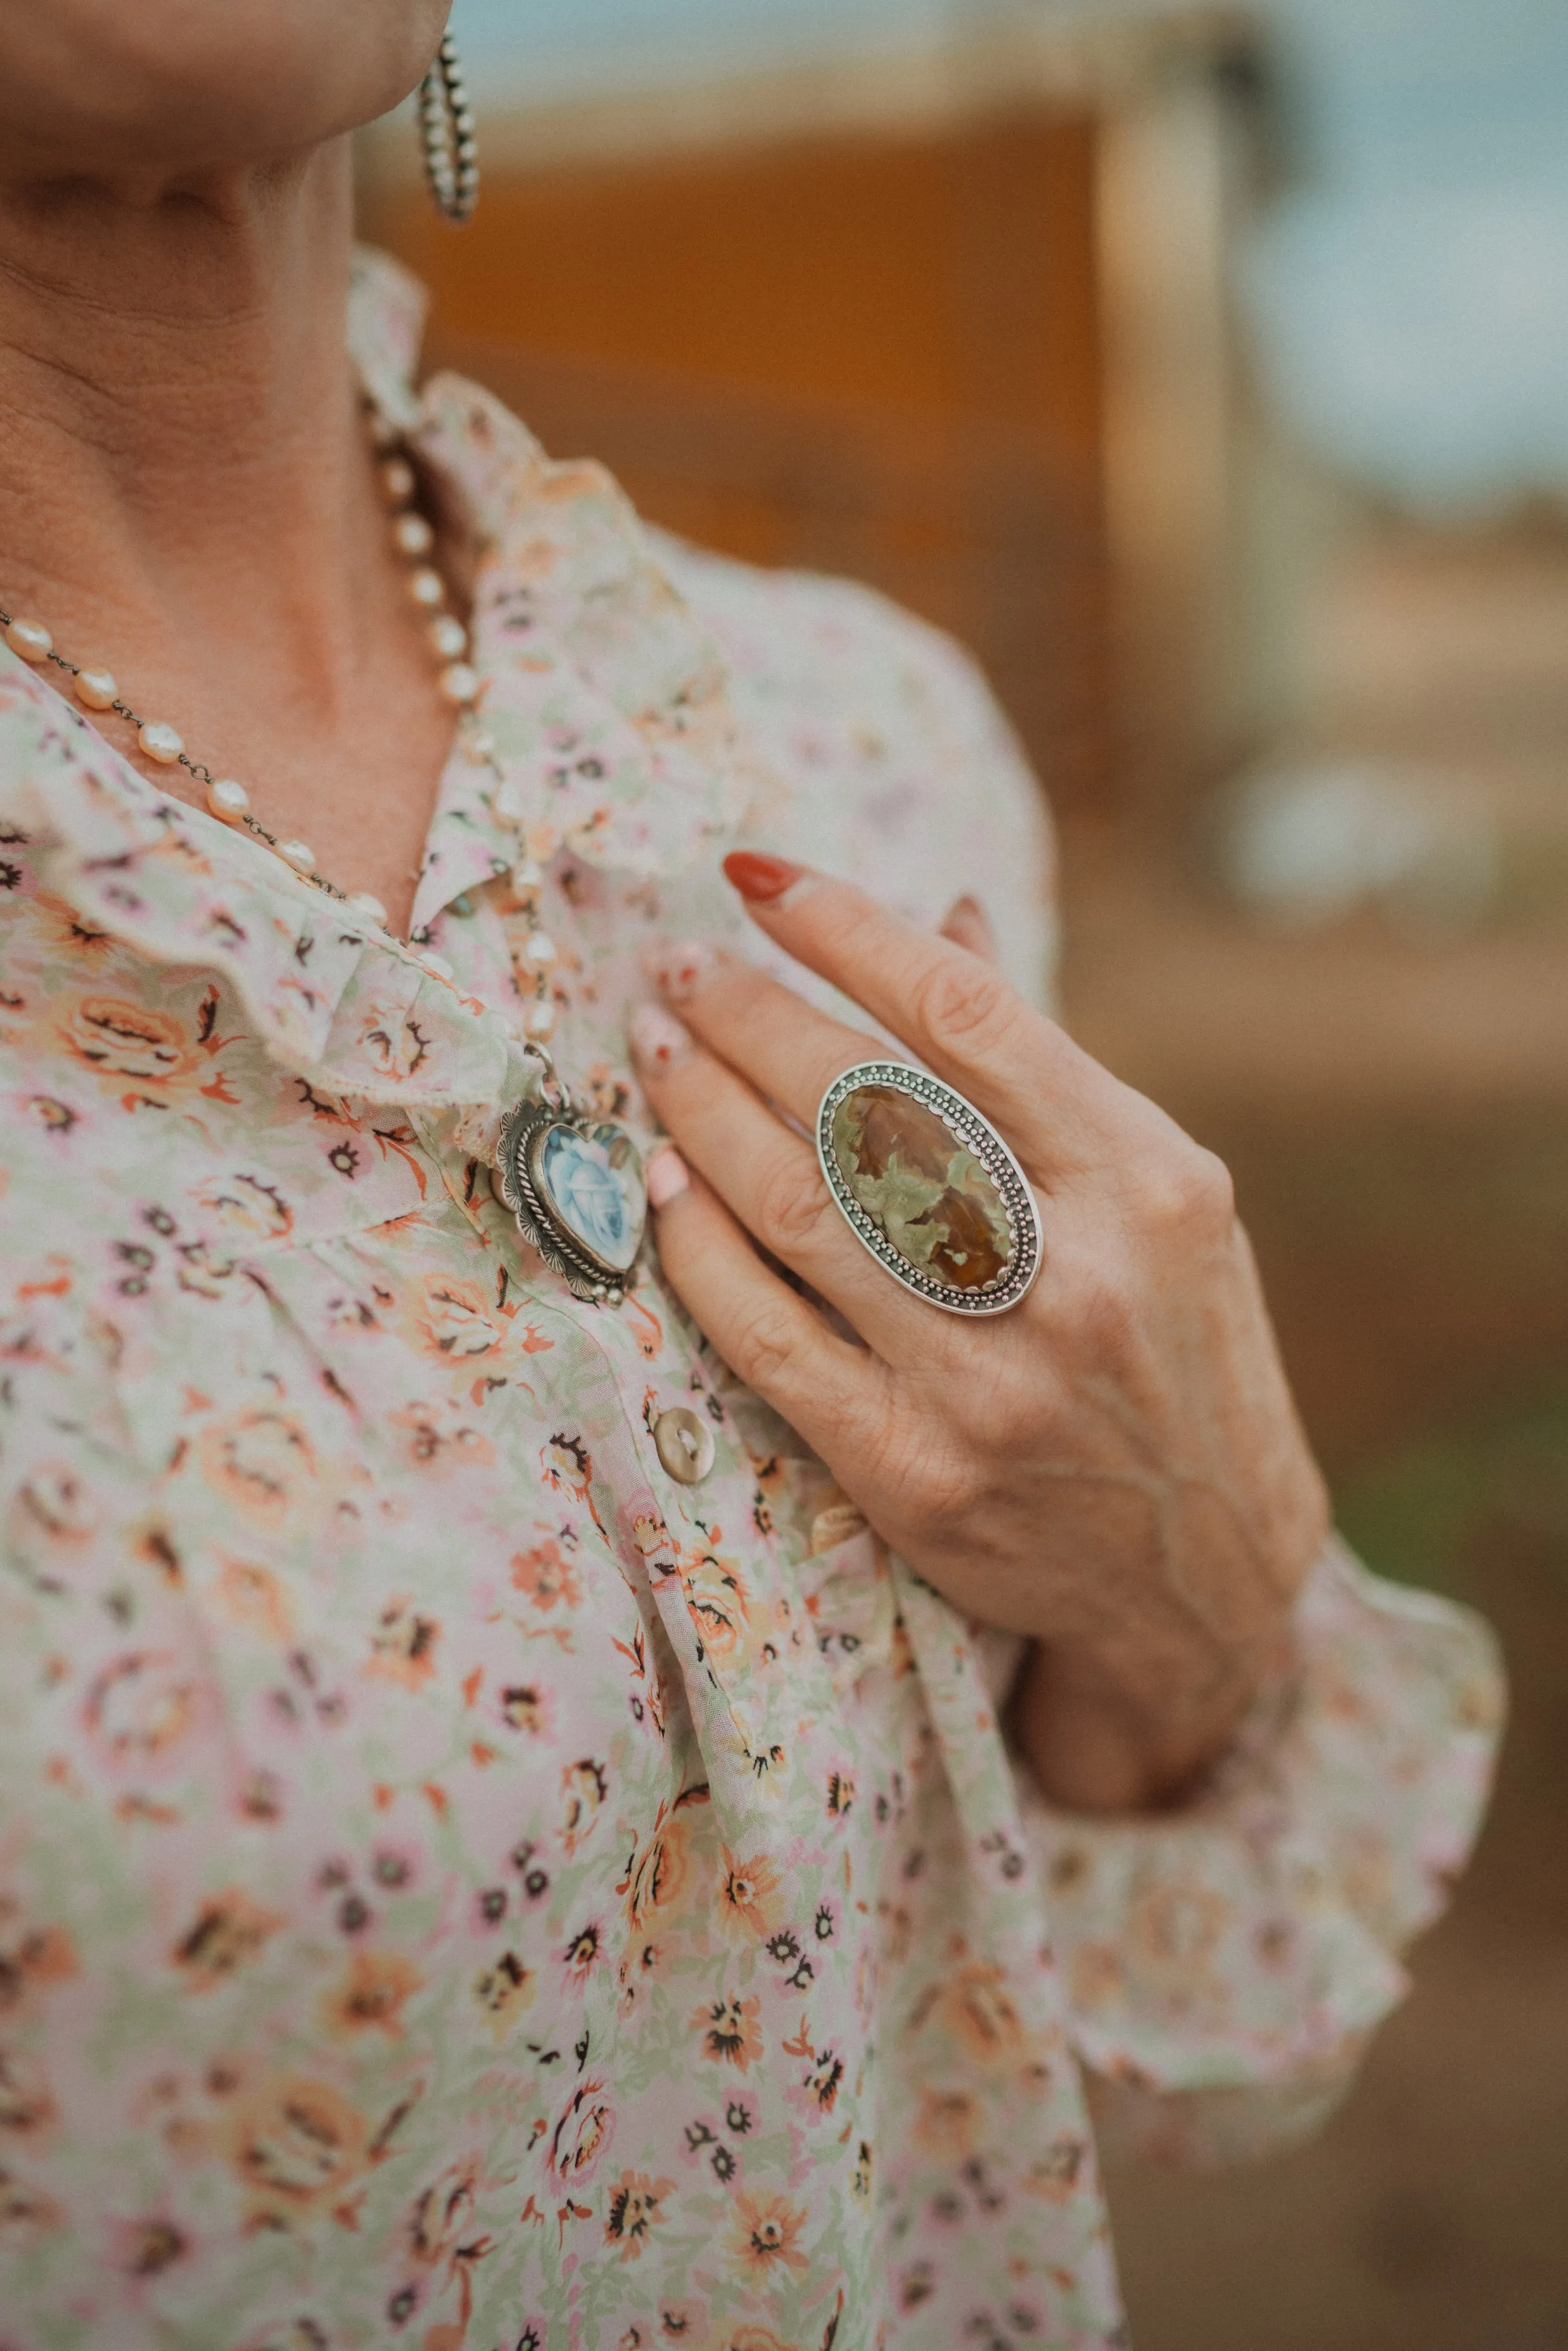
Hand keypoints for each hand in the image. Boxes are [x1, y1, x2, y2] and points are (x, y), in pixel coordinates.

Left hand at [630, 854, 1328, 1812]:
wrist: (1204, 1574)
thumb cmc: (1174, 1348)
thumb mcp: (1159, 1198)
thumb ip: (1044, 1066)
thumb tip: (943, 916)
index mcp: (1148, 1182)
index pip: (969, 1013)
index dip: (847, 931)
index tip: (758, 879)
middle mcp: (1075, 1276)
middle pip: (864, 1100)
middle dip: (749, 1015)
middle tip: (679, 969)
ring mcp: (990, 1384)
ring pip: (800, 1206)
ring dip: (701, 1112)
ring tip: (656, 1052)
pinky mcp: (914, 1475)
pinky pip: (766, 1333)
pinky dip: (698, 1244)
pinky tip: (663, 1181)